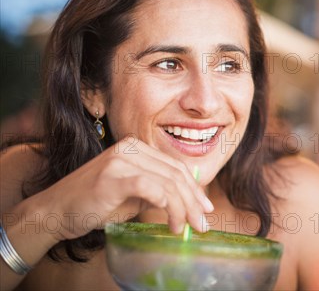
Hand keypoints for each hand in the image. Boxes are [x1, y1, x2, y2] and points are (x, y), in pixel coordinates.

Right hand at [37, 137, 212, 240]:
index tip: (205, 209)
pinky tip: (170, 218)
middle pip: (175, 175)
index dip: (195, 189)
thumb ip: (158, 190)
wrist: (55, 211)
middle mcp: (130, 149)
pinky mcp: (112, 177)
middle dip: (193, 202)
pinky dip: (165, 203)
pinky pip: (149, 186)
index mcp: (137, 148)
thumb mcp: (133, 193)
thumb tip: (188, 203)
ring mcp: (120, 160)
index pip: (176, 167)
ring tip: (183, 228)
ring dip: (181, 209)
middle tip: (202, 223)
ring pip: (167, 182)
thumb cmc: (95, 203)